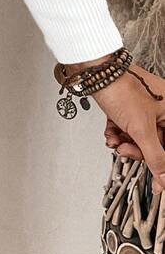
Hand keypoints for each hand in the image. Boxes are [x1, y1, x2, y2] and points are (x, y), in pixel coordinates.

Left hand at [63, 56, 164, 192]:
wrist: (94, 71)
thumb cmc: (121, 89)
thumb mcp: (141, 129)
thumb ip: (155, 157)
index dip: (162, 164)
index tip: (159, 183)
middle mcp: (162, 106)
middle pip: (156, 141)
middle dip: (138, 149)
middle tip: (125, 150)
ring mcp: (146, 105)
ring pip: (140, 135)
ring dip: (125, 141)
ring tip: (114, 140)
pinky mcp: (130, 104)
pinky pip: (129, 125)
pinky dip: (118, 131)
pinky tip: (110, 133)